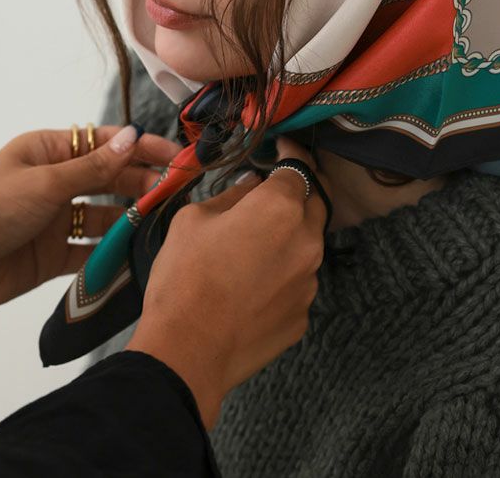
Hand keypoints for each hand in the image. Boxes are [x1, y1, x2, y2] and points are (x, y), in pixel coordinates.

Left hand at [0, 125, 181, 324]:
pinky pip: (92, 251)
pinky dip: (112, 253)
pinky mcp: (54, 255)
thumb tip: (133, 138)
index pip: (105, 144)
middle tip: (177, 190)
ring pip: (105, 215)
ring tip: (161, 220)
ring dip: (131, 217)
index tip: (175, 156)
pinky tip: (136, 252)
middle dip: (143, 183)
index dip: (142, 148)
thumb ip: (94, 168)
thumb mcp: (45, 183)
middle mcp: (55, 183)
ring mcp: (56, 220)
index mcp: (49, 152)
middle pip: (110, 179)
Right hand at [126, 136, 326, 428]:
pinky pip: (298, 282)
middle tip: (273, 192)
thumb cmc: (184, 278)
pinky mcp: (303, 315)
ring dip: (289, 236)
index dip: (292, 153)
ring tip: (253, 246)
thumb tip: (251, 186)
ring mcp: (309, 281)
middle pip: (315, 203)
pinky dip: (282, 274)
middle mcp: (306, 241)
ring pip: (308, 245)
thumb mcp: (194, 220)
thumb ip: (231, 196)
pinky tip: (252, 283)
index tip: (285, 147)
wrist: (187, 352)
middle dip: (299, 192)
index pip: (299, 168)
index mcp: (280, 208)